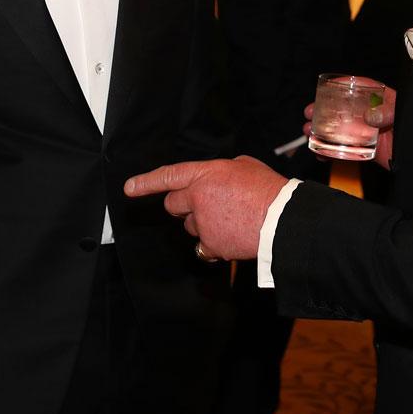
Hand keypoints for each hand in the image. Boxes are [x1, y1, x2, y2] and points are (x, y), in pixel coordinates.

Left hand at [124, 156, 287, 260]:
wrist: (282, 219)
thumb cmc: (268, 190)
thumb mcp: (243, 166)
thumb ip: (220, 172)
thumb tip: (214, 180)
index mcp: (206, 173)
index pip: (168, 176)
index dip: (146, 182)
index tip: (130, 189)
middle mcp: (198, 196)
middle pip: (173, 205)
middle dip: (183, 207)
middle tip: (205, 207)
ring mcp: (203, 222)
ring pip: (190, 227)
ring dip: (202, 225)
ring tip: (230, 221)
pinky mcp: (211, 244)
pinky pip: (203, 247)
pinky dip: (214, 245)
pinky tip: (232, 237)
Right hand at [302, 85, 397, 170]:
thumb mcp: (403, 114)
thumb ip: (388, 112)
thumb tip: (370, 116)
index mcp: (380, 100)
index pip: (358, 87)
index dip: (340, 85)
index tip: (324, 88)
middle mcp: (370, 114)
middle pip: (342, 108)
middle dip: (322, 110)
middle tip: (309, 113)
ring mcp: (366, 132)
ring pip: (338, 129)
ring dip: (321, 130)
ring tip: (308, 133)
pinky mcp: (365, 150)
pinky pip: (344, 149)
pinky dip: (330, 152)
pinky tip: (320, 155)